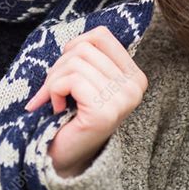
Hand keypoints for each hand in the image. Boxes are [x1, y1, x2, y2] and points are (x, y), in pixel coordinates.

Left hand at [24, 25, 147, 176]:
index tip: (69, 67)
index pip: (101, 34)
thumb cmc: (73, 111)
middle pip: (84, 47)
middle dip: (60, 65)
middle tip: (57, 88)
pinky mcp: (104, 112)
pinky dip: (53, 91)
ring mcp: (122, 100)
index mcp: (134, 75)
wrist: (66, 155)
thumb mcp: (86, 77)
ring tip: (57, 98)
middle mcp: (134, 87)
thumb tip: (69, 37)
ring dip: (54, 80)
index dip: (76, 45)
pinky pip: (69, 80)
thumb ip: (87, 54)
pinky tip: (58, 107)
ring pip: (74, 62)